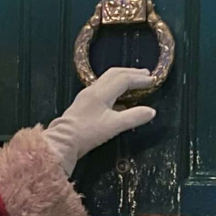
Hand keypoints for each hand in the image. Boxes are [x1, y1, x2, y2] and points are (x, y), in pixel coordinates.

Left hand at [41, 67, 156, 175]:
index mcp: (101, 92)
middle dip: (132, 73)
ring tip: (135, 83)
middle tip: (146, 74)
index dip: (139, 79)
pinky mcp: (83, 104)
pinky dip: (115, 90)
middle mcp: (93, 90)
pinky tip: (121, 101)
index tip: (153, 80)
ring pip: (108, 81)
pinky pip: (103, 90)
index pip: (124, 79)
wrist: (62, 142)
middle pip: (115, 74)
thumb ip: (133, 117)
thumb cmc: (88, 133)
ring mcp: (87, 96)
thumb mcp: (114, 126)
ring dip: (123, 79)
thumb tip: (152, 111)